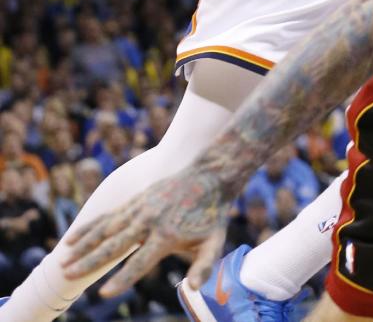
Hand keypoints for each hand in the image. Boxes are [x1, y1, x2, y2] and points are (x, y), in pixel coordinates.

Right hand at [64, 171, 228, 295]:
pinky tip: (71, 238)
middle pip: (113, 245)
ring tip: (63, 260)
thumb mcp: (214, 242)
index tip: (104, 293)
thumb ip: (203, 266)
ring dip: (83, 245)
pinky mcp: (135, 201)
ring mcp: (140, 209)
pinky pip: (108, 216)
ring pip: (105, 229)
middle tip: (68, 275)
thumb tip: (191, 288)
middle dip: (90, 261)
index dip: (122, 279)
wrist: (209, 174)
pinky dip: (89, 227)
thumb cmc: (211, 215)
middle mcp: (148, 221)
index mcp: (166, 235)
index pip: (139, 262)